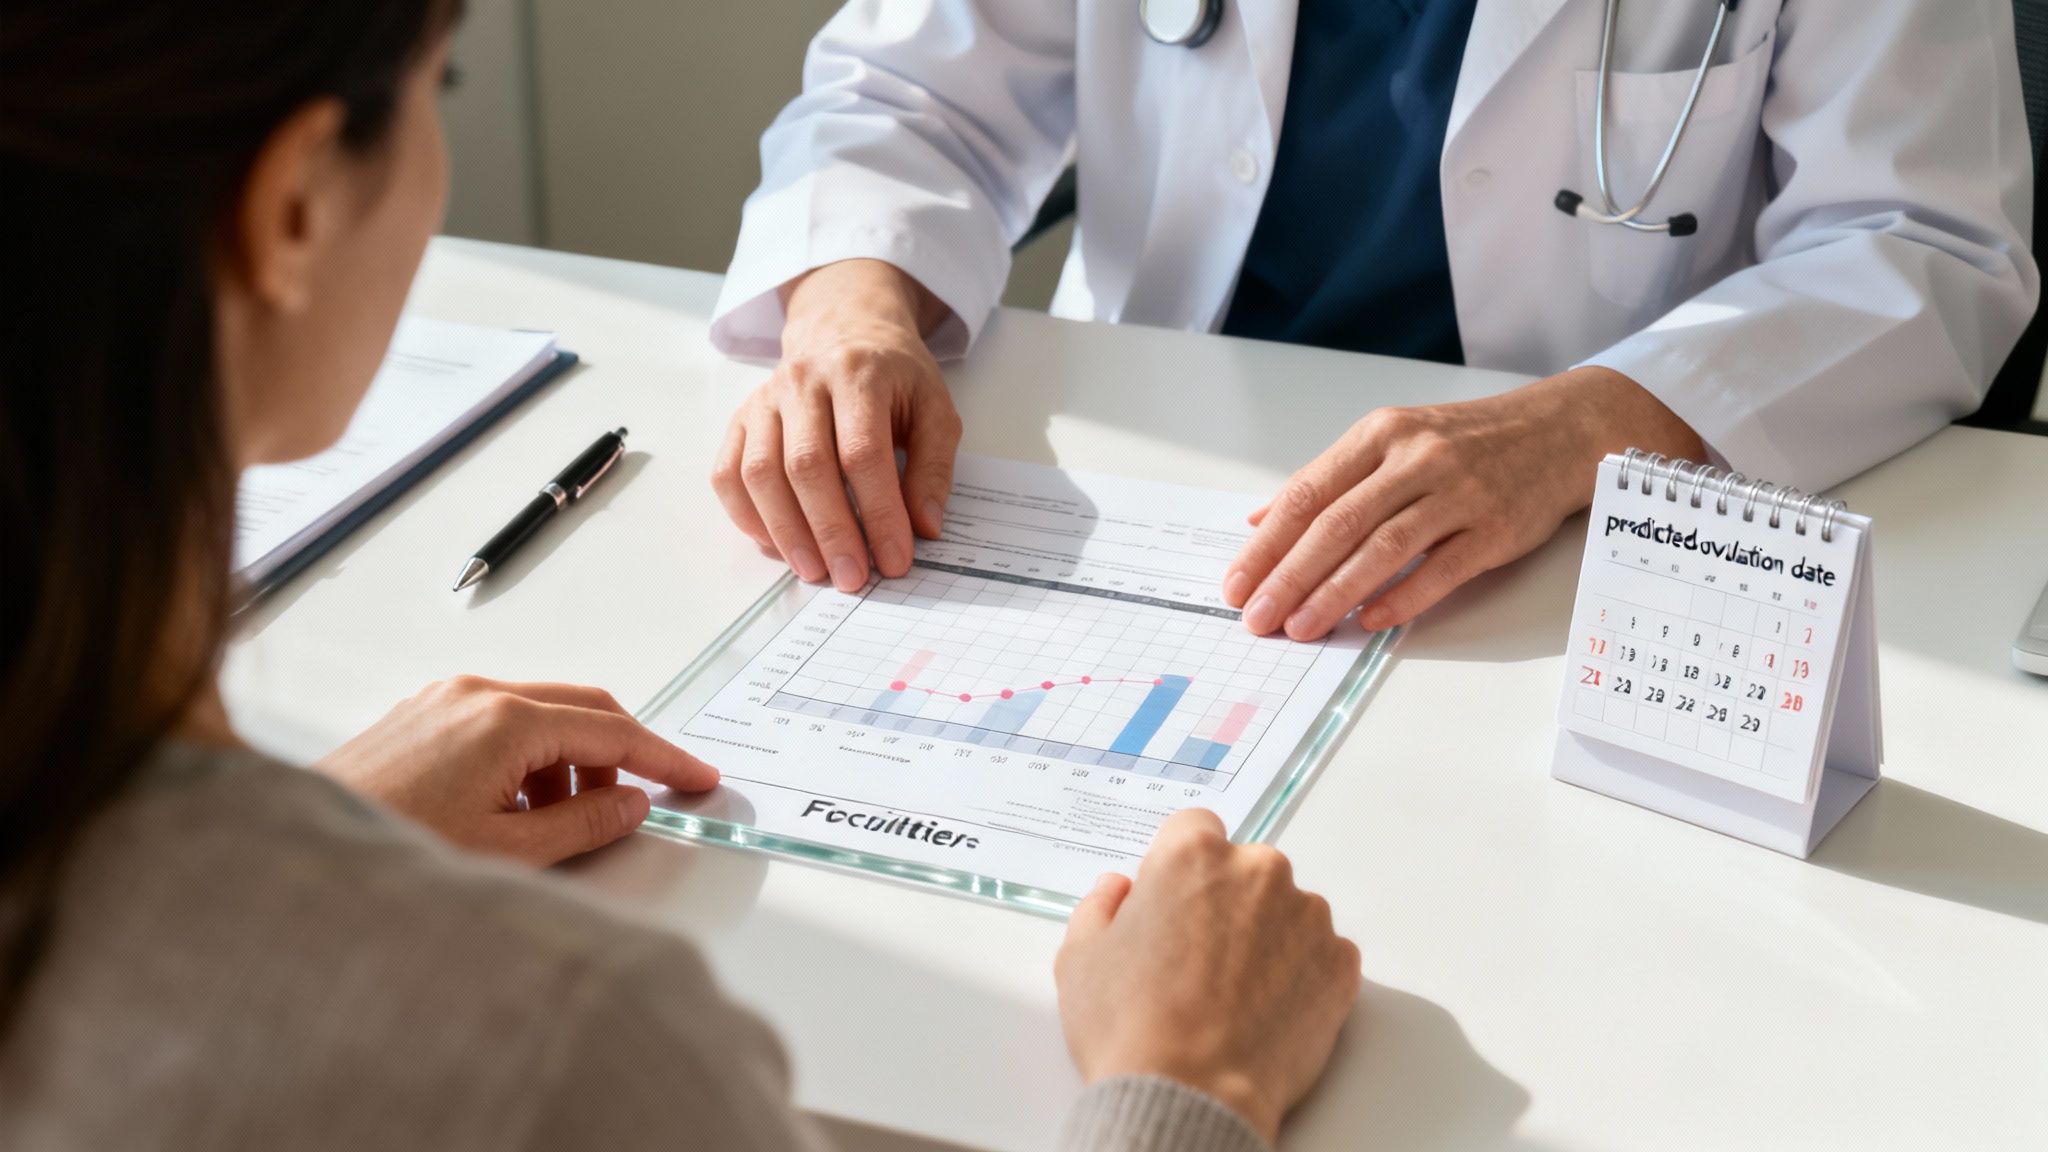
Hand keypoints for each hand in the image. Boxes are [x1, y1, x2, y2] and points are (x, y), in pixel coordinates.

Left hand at [316, 676, 719, 865]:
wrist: (299, 853)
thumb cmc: (389, 846)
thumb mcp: (506, 851)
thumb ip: (582, 825)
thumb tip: (630, 804)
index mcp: (503, 720)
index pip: (610, 729)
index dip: (662, 757)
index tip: (697, 777)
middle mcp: (476, 693)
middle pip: (581, 708)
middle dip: (618, 756)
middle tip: (641, 800)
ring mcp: (445, 699)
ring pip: (540, 715)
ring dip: (567, 763)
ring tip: (553, 826)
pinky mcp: (422, 714)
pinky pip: (499, 722)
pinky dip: (526, 759)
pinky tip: (512, 810)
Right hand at [711, 258, 961, 592]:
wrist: (844, 325)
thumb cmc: (894, 374)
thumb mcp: (935, 407)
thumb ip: (934, 467)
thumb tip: (925, 527)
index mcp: (859, 374)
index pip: (864, 454)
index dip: (879, 513)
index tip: (895, 560)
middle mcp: (804, 382)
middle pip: (807, 466)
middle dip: (830, 531)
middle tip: (851, 578)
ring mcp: (765, 400)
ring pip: (760, 473)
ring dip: (786, 532)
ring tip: (814, 571)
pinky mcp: (741, 418)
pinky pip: (728, 472)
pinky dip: (746, 515)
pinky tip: (775, 544)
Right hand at [1054, 810, 1360, 1144]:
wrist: (1190, 1098)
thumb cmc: (1131, 1030)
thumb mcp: (1080, 959)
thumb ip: (1101, 906)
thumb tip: (1118, 891)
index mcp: (1192, 856)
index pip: (1195, 829)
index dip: (1181, 868)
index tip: (1175, 902)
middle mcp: (1258, 871)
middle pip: (1245, 868)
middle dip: (1227, 902)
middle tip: (1199, 958)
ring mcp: (1307, 917)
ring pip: (1287, 910)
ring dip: (1268, 936)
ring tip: (1235, 994)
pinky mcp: (1340, 964)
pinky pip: (1322, 953)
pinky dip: (1301, 973)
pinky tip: (1267, 1009)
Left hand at [1224, 366, 1704, 639]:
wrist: (1560, 430)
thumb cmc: (1467, 441)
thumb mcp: (1392, 440)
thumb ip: (1328, 479)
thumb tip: (1259, 518)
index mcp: (1381, 435)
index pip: (1308, 493)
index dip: (1267, 543)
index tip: (1237, 582)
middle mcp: (1416, 459)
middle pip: (1338, 524)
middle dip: (1289, 576)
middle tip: (1258, 618)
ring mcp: (1458, 493)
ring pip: (1383, 548)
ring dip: (1334, 593)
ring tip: (1301, 628)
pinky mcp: (1496, 528)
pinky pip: (1441, 569)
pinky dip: (1401, 597)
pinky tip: (1368, 621)